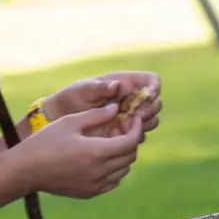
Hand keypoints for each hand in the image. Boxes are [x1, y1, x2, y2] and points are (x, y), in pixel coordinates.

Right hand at [6, 103, 143, 198]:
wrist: (24, 171)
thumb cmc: (44, 142)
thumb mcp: (70, 122)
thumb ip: (96, 115)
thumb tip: (117, 108)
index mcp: (96, 152)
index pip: (131, 141)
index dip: (136, 128)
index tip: (133, 118)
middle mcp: (99, 172)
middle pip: (130, 156)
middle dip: (130, 139)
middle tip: (119, 127)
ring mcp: (95, 185)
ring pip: (123, 170)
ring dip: (123, 155)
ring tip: (109, 142)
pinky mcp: (89, 193)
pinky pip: (112, 181)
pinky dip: (115, 170)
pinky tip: (102, 158)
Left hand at [43, 71, 162, 137]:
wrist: (61, 119)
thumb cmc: (71, 98)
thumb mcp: (82, 90)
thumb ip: (98, 88)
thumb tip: (116, 85)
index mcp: (127, 83)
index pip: (152, 81)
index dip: (154, 87)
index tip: (147, 96)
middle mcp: (133, 99)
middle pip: (156, 103)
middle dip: (148, 110)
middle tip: (134, 116)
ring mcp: (131, 116)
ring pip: (152, 121)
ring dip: (141, 125)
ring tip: (121, 127)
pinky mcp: (126, 132)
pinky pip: (138, 135)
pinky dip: (131, 137)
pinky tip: (115, 137)